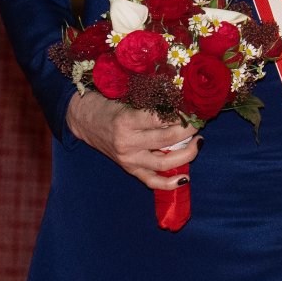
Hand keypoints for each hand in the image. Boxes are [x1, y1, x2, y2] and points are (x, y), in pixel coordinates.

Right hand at [66, 94, 200, 191]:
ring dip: (187, 154)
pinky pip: (152, 181)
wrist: (83, 120)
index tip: (192, 108)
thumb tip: (181, 104)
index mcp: (126, 121)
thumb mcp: (126, 98)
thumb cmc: (106, 104)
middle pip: (167, 140)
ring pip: (165, 163)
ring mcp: (129, 159)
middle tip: (198, 123)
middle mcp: (128, 142)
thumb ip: (150, 103)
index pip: (161, 119)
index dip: (181, 114)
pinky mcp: (129, 169)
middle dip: (188, 131)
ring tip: (198, 143)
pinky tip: (185, 178)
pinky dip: (170, 183)